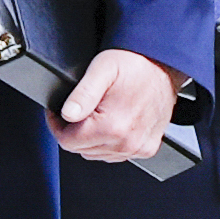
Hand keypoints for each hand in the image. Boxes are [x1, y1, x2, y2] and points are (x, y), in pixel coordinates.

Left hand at [46, 48, 180, 161]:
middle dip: (73, 131)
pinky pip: (116, 154)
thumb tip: (67, 114)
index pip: (68, 142)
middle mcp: (128, 142)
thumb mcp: (101, 69)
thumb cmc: (135, 64)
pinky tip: (111, 122)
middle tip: (78, 109)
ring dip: (91, 138)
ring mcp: (139, 148)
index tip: (57, 113)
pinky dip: (108, 142)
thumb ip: (82, 94)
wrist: (163, 66)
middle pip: (82, 150)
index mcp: (113, 126)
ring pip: (97, 154)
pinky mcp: (147, 148)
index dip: (56, 126)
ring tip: (96, 113)